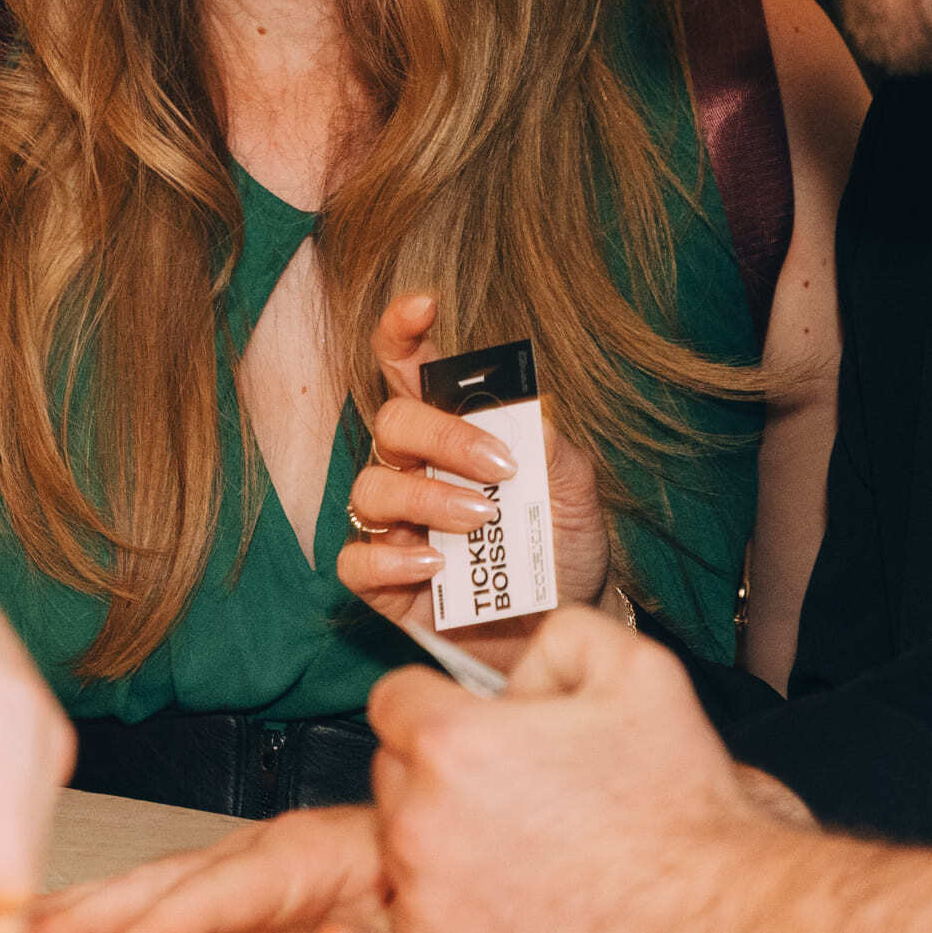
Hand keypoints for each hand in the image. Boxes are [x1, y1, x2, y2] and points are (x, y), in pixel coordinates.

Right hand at [4, 806, 407, 932]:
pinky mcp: (218, 902)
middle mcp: (247, 857)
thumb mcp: (417, 922)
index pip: (210, 896)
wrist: (426, 857)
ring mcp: (227, 875)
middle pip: (157, 885)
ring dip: (75, 916)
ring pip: (140, 889)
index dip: (151, 929)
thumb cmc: (416, 883)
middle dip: (86, 918)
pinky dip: (96, 920)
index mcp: (294, 858)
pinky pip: (149, 908)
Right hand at [333, 293, 610, 671]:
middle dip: (442, 435)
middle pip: (391, 423)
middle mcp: (413, 468)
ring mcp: (394, 524)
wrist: (566, 625)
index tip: (424, 307)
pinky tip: (437, 564)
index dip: (403, 332)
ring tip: (483, 522)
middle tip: (500, 467)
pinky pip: (356, 561)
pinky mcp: (385, 581)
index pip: (409, 369)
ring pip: (371, 487)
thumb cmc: (563, 548)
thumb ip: (554, 448)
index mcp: (451, 431)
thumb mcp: (575, 493)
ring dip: (428, 498)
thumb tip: (528, 413)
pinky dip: (391, 559)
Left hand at [365, 604, 796, 932]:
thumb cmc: (677, 804)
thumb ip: (559, 637)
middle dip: (441, 770)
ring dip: (446, 837)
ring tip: (529, 846)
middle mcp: (419, 820)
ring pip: (403, 844)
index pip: (394, 699)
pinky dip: (455, 905)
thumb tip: (516, 672)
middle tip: (520, 788)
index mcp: (451, 741)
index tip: (484, 728)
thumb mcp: (637, 670)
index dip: (442, 704)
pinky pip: (419, 913)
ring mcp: (425, 898)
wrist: (713, 926)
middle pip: (394, 771)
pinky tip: (523, 898)